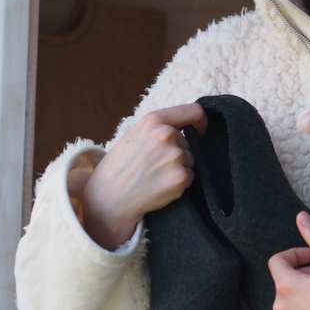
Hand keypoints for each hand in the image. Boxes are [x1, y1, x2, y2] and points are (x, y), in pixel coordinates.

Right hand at [82, 104, 206, 250]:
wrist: (108, 198)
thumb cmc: (119, 167)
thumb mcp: (135, 135)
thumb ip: (159, 127)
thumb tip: (186, 126)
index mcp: (154, 120)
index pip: (193, 111)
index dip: (201, 121)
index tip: (200, 131)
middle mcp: (166, 135)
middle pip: (188, 143)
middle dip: (177, 154)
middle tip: (153, 166)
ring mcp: (175, 156)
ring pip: (190, 161)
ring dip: (178, 169)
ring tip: (154, 176)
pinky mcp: (181, 177)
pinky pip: (190, 177)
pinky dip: (179, 183)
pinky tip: (159, 186)